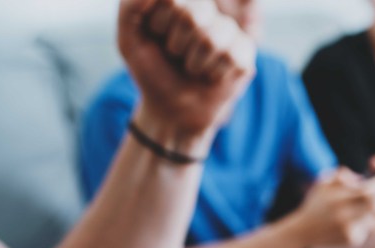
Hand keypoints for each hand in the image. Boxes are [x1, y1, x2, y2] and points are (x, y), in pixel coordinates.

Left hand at [118, 0, 255, 149]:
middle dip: (177, 45)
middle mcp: (206, 9)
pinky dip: (213, 74)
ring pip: (212, 40)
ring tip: (193, 68)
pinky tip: (211, 76)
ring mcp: (228, 29)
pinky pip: (231, 58)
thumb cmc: (153, 72)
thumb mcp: (129, 40)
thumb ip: (130, 7)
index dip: (159, 24)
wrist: (173, 108)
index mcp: (179, 1)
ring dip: (194, 64)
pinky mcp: (245, 51)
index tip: (156, 36)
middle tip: (176, 54)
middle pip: (193, 16)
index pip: (173, 0)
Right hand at [284, 169, 374, 247]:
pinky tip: (355, 220)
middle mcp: (344, 216)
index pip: (367, 191)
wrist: (303, 231)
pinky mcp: (353, 241)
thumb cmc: (316, 203)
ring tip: (369, 205)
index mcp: (337, 199)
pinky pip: (368, 228)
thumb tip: (360, 177)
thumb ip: (341, 175)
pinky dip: (367, 222)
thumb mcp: (323, 183)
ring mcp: (350, 230)